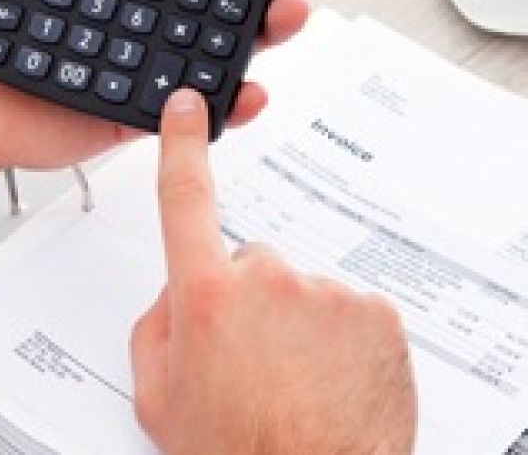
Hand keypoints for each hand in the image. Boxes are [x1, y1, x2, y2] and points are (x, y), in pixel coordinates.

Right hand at [129, 89, 416, 454]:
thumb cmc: (237, 450)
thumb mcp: (158, 396)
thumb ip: (154, 329)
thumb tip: (172, 297)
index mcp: (205, 296)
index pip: (185, 198)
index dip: (182, 145)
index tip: (187, 108)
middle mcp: (266, 283)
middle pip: (249, 263)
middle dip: (246, 298)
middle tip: (249, 356)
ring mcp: (325, 294)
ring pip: (300, 291)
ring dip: (295, 324)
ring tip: (291, 380)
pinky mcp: (374, 313)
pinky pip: (346, 310)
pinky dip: (338, 338)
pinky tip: (326, 379)